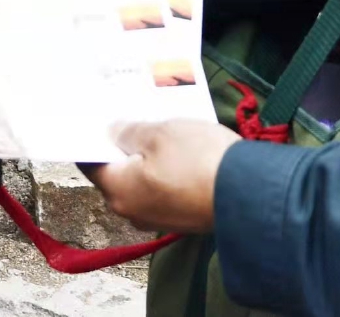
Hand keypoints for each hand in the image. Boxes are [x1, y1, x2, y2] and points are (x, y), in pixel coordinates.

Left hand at [85, 120, 238, 233]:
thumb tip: (112, 132)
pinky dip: (167, 174)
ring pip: (143, 184)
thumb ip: (129, 132)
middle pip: (118, 175)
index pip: (91, 164)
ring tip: (160, 131)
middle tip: (132, 119)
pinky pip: (165, 192)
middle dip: (123, 149)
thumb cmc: (196, 160)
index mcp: (118, 191)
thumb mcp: (159, 133)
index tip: (97, 120)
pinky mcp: (183, 220)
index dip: (93, 140)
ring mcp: (159, 220)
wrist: (248, 194)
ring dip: (148, 161)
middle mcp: (133, 212)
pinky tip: (181, 153)